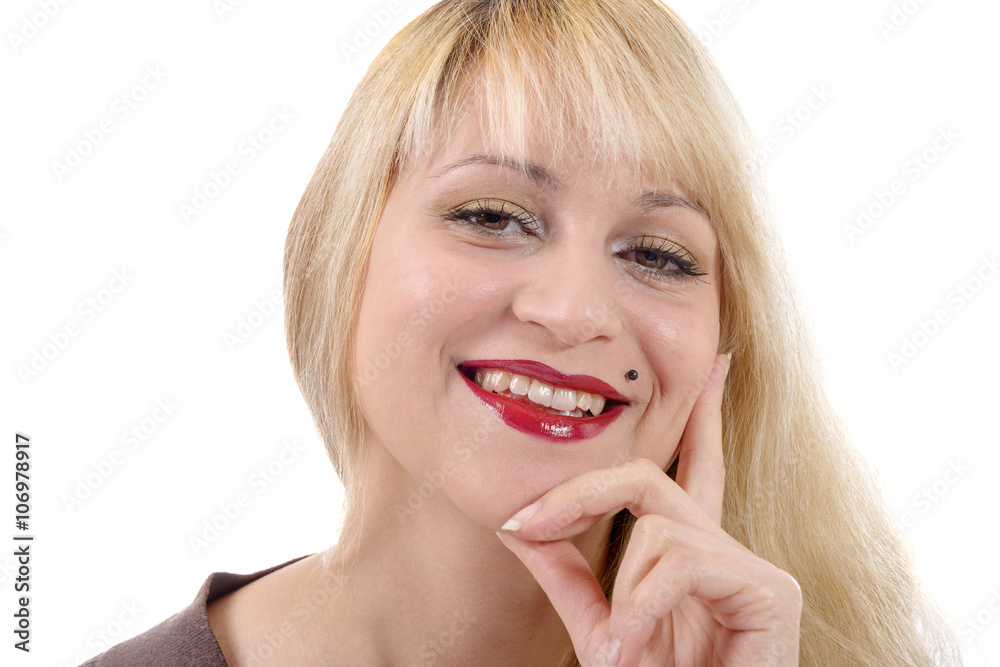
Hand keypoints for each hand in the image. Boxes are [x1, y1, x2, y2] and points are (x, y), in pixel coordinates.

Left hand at [497, 354, 801, 665]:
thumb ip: (565, 573)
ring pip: (657, 527)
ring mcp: (753, 567)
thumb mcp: (598, 628)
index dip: (703, 415)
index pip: (694, 466)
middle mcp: (725, 548)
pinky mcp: (771, 591)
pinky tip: (638, 649)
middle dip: (579, 493)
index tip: (718, 364)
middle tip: (524, 521)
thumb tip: (516, 523)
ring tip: (621, 652)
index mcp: (692, 553)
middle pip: (649, 479)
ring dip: (622, 592)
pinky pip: (682, 560)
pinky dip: (643, 605)